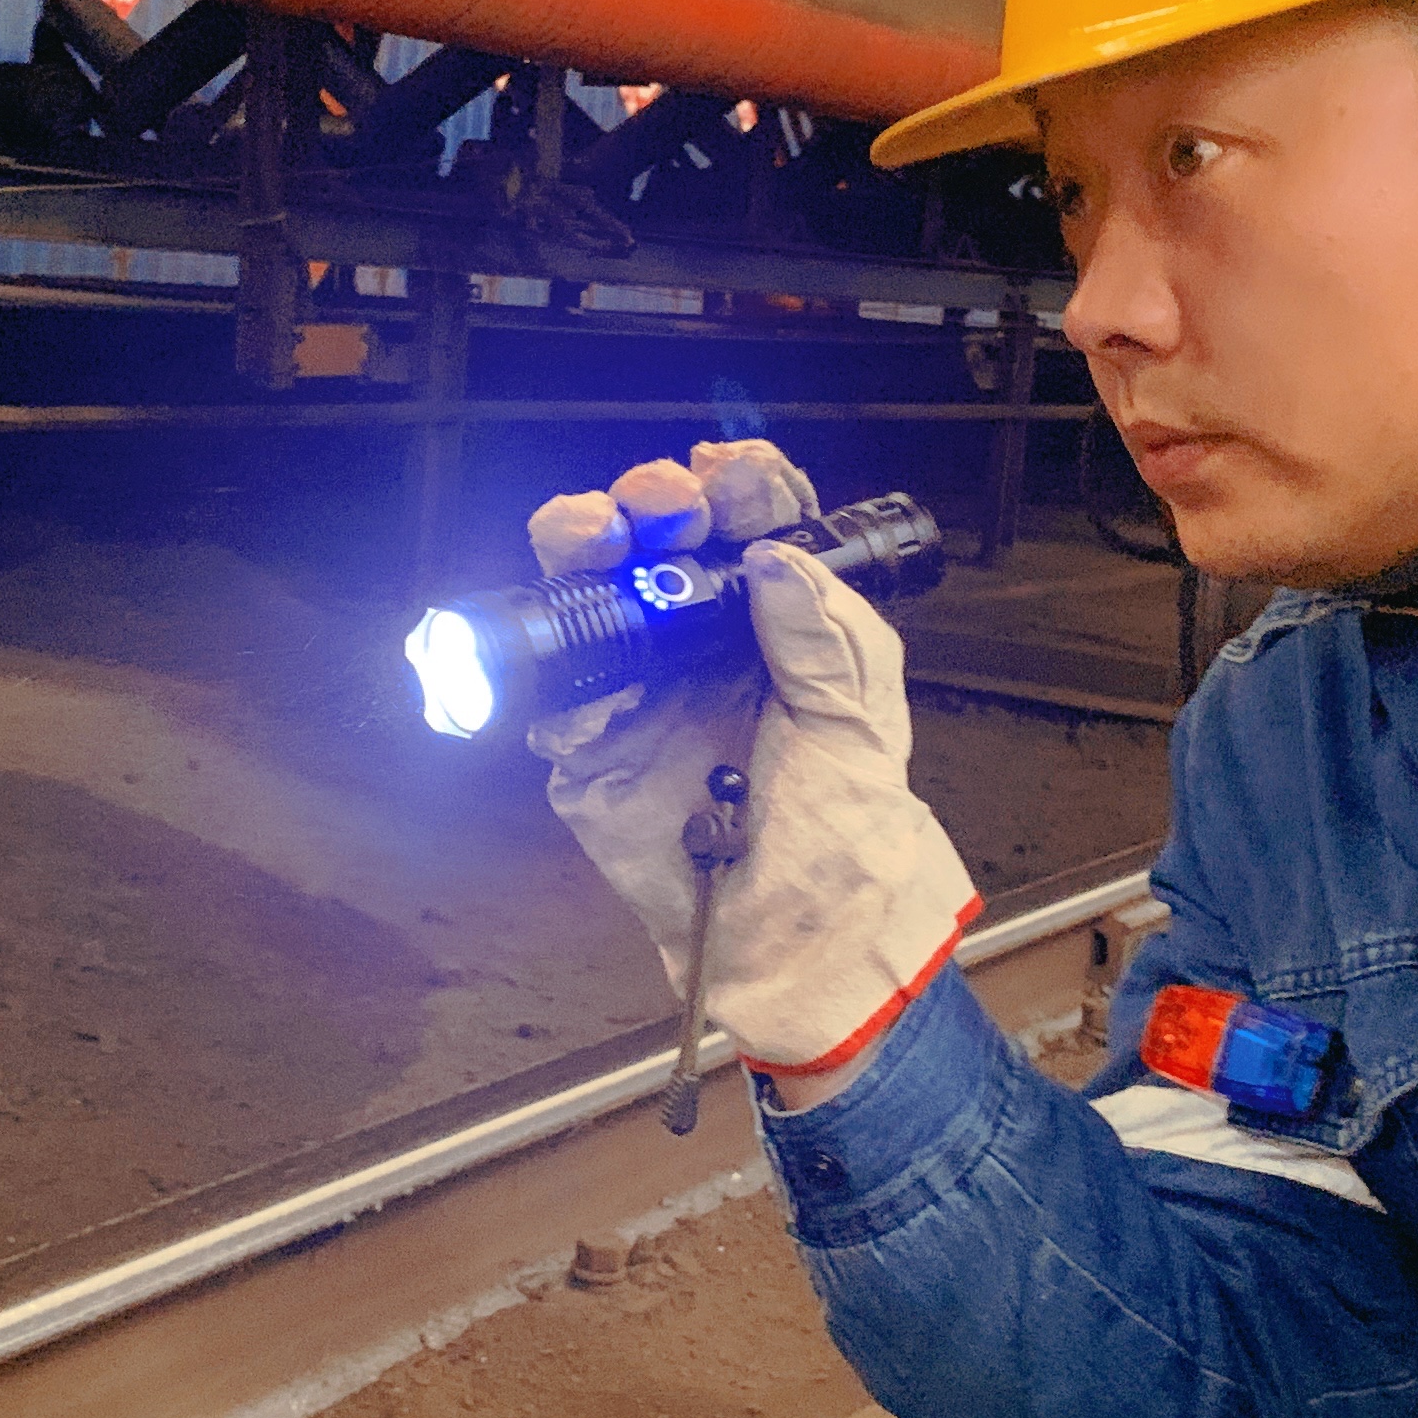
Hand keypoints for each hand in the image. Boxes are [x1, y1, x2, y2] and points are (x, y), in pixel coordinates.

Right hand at [524, 440, 975, 1099]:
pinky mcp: (587, 748)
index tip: (737, 479)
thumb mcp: (861, 721)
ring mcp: (636, 689)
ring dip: (583, 542)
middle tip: (671, 510)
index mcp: (772, 622)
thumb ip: (826, 634)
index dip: (738, 485)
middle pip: (652, 535)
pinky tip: (603, 678)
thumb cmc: (841, 831)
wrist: (797, 938)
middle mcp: (697, 640)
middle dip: (653, 498)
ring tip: (603, 540)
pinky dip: (566, 675)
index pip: (745, 522)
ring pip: (584, 588)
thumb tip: (770, 559)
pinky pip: (556, 696)